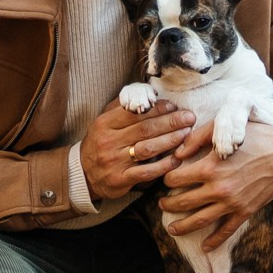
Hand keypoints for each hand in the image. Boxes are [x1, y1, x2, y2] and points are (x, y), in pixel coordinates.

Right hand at [80, 97, 196, 200]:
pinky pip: (147, 171)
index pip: (134, 113)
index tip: (173, 106)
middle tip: (189, 118)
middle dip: (171, 122)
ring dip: (170, 140)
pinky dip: (164, 165)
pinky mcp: (120, 179)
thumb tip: (149, 93)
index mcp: (104, 123)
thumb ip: (123, 107)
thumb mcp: (104, 122)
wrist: (83, 174)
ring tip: (186, 134)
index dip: (157, 109)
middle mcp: (109, 141)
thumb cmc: (100, 143)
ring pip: (148, 149)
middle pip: (145, 129)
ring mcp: (114, 161)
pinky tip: (177, 159)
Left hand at [159, 120, 272, 249]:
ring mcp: (231, 203)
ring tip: (171, 229)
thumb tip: (177, 154)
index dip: (168, 178)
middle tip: (162, 204)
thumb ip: (196, 138)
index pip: (176, 179)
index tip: (167, 179)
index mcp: (209, 168)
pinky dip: (214, 241)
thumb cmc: (254, 137)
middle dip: (168, 204)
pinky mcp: (244, 212)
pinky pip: (226, 230)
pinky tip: (205, 247)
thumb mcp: (223, 128)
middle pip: (183, 202)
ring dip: (182, 226)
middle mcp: (218, 188)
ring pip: (199, 220)